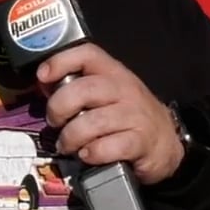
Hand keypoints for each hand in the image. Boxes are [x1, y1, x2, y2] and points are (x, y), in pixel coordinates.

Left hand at [38, 43, 184, 184]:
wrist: (166, 141)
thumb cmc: (128, 115)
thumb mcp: (108, 94)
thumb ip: (79, 88)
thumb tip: (44, 84)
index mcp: (114, 72)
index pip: (88, 54)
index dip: (61, 61)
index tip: (42, 76)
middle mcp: (125, 89)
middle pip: (84, 90)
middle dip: (60, 108)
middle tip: (55, 122)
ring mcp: (135, 115)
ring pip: (92, 122)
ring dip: (71, 137)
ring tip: (67, 145)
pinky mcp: (141, 142)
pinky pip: (108, 147)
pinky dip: (92, 153)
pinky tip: (88, 155)